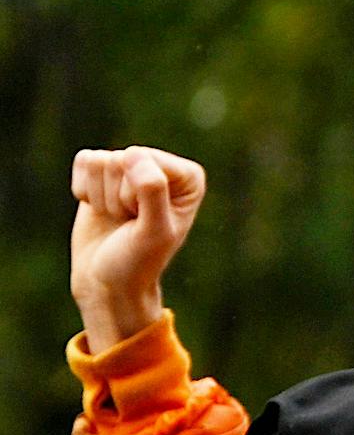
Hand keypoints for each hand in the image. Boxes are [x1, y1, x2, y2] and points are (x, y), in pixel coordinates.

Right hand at [70, 146, 206, 351]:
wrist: (109, 280)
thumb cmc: (138, 261)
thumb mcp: (153, 232)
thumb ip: (152, 191)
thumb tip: (133, 154)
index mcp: (189, 177)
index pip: (143, 160)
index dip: (135, 195)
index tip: (145, 220)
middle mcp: (164, 166)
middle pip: (120, 158)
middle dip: (117, 197)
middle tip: (130, 223)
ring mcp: (133, 167)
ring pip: (99, 161)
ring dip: (101, 197)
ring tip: (119, 218)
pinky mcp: (104, 171)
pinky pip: (83, 161)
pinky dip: (84, 190)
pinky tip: (101, 209)